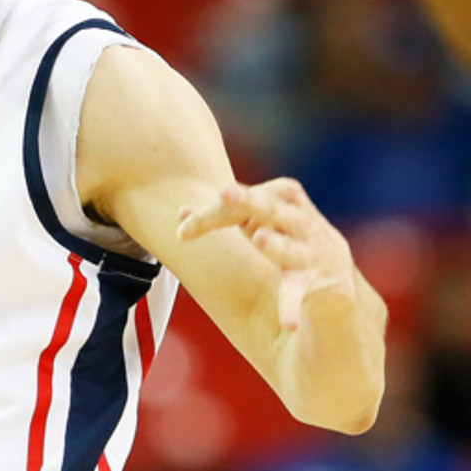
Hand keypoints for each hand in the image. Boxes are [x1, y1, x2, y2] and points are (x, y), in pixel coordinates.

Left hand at [177, 178, 356, 331]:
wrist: (337, 283)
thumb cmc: (287, 245)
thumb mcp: (257, 226)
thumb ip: (224, 218)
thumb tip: (180, 212)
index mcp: (286, 203)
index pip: (248, 198)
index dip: (212, 213)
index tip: (181, 231)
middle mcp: (303, 224)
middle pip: (273, 209)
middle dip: (251, 201)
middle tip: (225, 192)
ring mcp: (315, 254)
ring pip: (294, 248)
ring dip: (277, 244)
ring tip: (260, 239)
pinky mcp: (326, 285)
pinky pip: (305, 294)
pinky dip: (293, 307)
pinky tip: (289, 324)